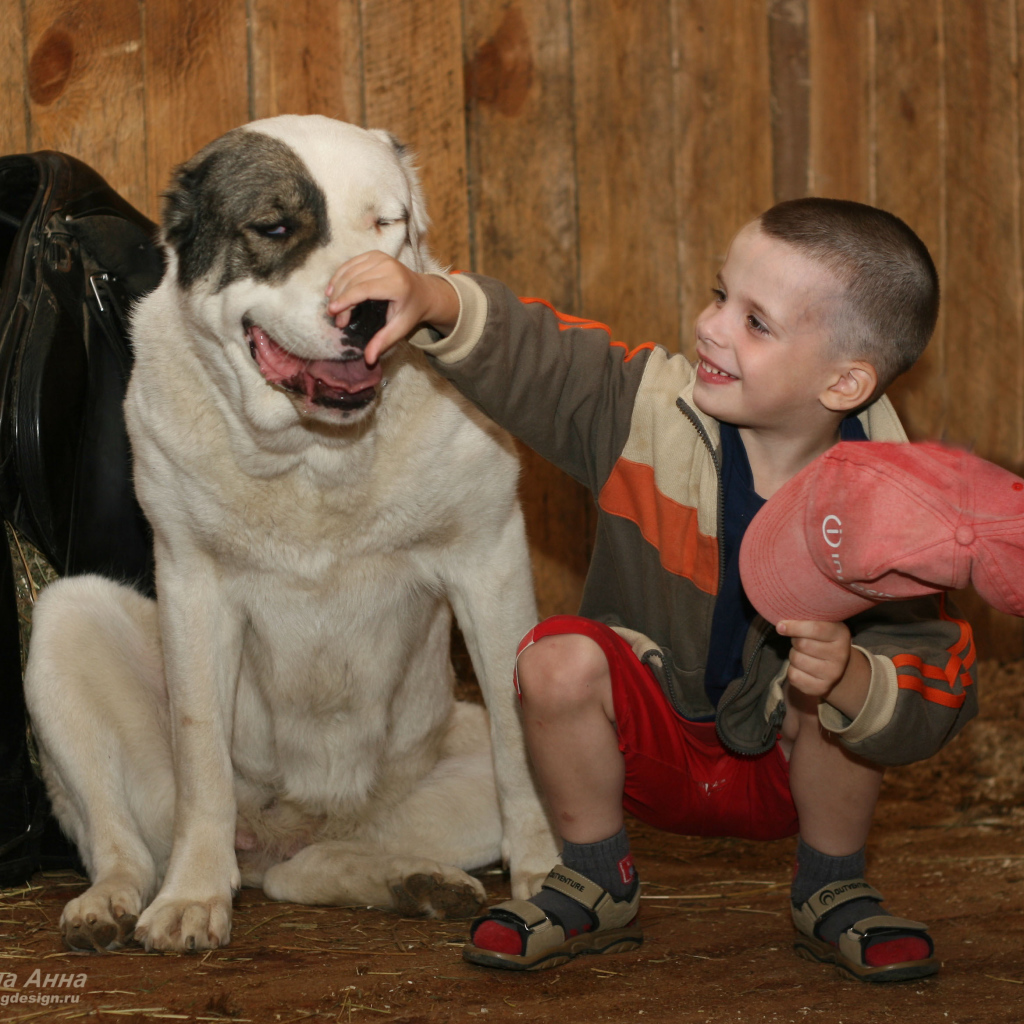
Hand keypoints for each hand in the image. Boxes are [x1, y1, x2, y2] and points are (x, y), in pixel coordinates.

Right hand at [326, 251, 459, 363]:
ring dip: (336, 288)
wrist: (423, 291)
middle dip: (340, 299)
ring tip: (333, 307)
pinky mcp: (374, 254)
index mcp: (396, 284)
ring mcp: (381, 257)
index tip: (332, 312)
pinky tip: (332, 290)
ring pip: (349, 271)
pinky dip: (339, 276)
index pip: (364, 289)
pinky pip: (350, 264)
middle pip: (354, 281)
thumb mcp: (401, 329)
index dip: (346, 300)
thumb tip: (368, 360)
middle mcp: (388, 266)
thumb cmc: (411, 311)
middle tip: (335, 318)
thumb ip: (384, 342)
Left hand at [776, 619, 853, 698]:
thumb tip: (781, 623)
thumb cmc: (822, 639)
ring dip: (793, 655)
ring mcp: (832, 674)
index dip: (794, 626)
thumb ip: (806, 620)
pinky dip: (792, 669)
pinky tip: (802, 667)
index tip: (780, 625)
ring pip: (796, 659)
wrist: (836, 666)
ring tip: (803, 654)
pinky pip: (794, 675)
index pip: (815, 628)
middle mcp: (840, 656)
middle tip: (799, 641)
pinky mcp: (821, 688)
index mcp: (841, 635)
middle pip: (802, 644)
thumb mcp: (821, 624)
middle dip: (795, 640)